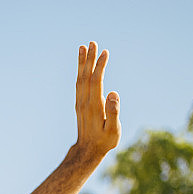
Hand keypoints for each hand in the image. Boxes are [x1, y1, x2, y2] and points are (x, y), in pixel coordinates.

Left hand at [74, 41, 120, 159]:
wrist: (87, 151)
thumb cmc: (104, 141)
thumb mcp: (113, 131)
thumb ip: (113, 112)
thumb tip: (113, 93)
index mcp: (94, 106)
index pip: (96, 81)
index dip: (100, 66)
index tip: (105, 52)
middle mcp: (84, 102)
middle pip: (86, 76)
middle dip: (90, 59)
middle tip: (93, 42)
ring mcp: (80, 103)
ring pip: (80, 79)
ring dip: (82, 63)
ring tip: (83, 47)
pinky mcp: (79, 104)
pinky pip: (78, 84)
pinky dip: (80, 72)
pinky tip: (82, 65)